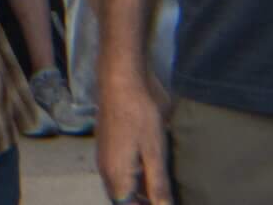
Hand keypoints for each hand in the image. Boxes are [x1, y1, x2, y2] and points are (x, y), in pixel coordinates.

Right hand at [96, 69, 172, 203]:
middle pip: (123, 199)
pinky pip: (119, 170)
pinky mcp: (109, 144)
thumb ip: (158, 185)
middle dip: (142, 201)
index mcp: (116, 176)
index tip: (163, 202)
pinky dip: (134, 177)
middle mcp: (106, 170)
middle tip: (166, 197)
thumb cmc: (139, 114)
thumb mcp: (155, 152)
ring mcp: (105, 157)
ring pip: (121, 185)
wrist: (121, 79)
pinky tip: (152, 168)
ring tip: (163, 187)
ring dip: (139, 190)